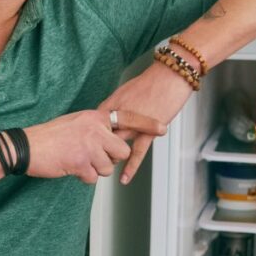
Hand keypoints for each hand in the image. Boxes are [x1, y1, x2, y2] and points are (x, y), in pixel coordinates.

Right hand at [25, 109, 165, 183]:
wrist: (28, 147)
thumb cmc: (49, 137)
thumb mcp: (75, 123)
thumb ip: (94, 128)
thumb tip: (111, 138)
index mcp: (94, 117)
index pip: (127, 117)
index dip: (146, 123)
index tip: (162, 129)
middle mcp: (94, 129)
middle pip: (122, 151)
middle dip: (111, 159)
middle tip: (93, 157)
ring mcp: (88, 146)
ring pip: (108, 168)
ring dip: (94, 169)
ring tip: (76, 161)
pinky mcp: (81, 162)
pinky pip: (93, 177)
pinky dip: (82, 177)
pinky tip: (69, 167)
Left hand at [99, 62, 193, 183]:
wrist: (170, 76)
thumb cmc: (152, 81)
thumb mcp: (127, 90)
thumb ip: (116, 105)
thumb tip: (110, 115)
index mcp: (112, 104)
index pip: (94, 125)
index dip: (89, 137)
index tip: (84, 145)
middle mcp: (119, 115)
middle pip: (101, 138)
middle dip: (95, 149)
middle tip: (89, 160)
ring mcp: (132, 124)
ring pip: (116, 145)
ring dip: (110, 157)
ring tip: (104, 167)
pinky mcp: (147, 130)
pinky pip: (137, 152)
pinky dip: (130, 167)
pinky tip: (124, 178)